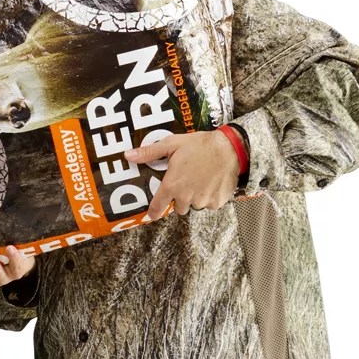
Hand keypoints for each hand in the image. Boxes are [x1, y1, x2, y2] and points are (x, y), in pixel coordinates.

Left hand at [125, 130, 240, 218]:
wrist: (230, 148)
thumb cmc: (199, 145)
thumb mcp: (172, 144)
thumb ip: (149, 153)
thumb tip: (128, 155)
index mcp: (172, 185)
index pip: (157, 207)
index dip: (154, 212)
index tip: (152, 214)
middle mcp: (186, 197)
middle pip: (179, 207)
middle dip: (181, 198)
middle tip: (187, 182)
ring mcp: (202, 201)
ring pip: (195, 206)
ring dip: (196, 197)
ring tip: (202, 180)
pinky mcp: (216, 202)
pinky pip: (210, 205)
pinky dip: (210, 197)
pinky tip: (213, 182)